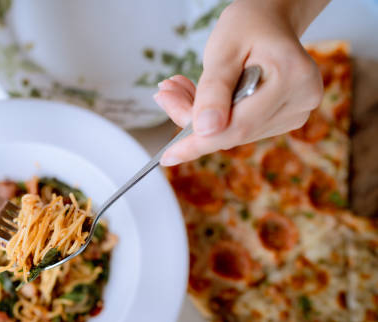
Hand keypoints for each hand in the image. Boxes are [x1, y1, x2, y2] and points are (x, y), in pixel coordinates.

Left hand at [154, 0, 328, 165]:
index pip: (239, 126)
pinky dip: (213, 116)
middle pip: (235, 131)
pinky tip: (197, 96)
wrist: (268, 20)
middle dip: (193, 121)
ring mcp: (295, 112)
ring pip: (234, 132)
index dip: (199, 143)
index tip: (168, 156)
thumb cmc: (248, 26)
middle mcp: (302, 100)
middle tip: (164, 95)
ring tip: (177, 89)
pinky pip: (240, 127)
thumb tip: (205, 131)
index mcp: (293, 78)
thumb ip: (213, 91)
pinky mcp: (284, 118)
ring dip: (199, 117)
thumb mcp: (223, 51)